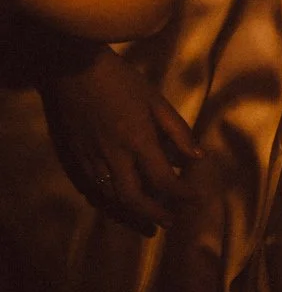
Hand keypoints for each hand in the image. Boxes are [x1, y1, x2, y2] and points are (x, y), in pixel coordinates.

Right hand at [41, 46, 200, 233]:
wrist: (73, 69)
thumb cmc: (121, 81)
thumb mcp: (156, 101)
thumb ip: (178, 131)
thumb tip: (197, 157)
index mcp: (138, 141)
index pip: (163, 180)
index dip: (182, 194)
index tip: (196, 199)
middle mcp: (114, 156)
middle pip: (134, 198)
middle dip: (155, 214)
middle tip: (171, 222)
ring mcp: (91, 159)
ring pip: (111, 197)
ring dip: (133, 212)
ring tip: (150, 219)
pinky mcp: (75, 157)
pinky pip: (93, 188)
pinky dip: (110, 200)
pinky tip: (120, 202)